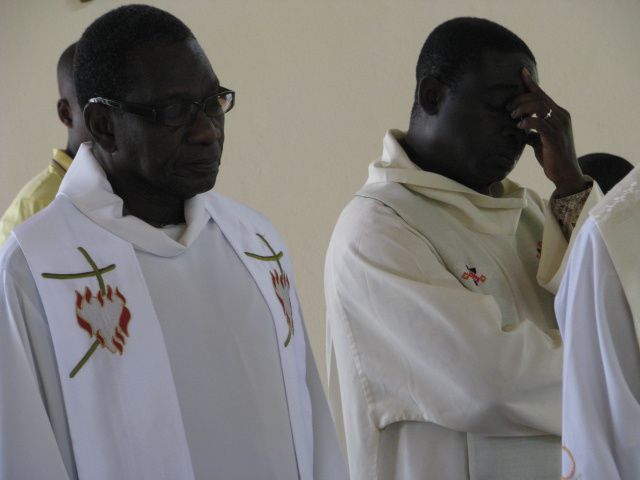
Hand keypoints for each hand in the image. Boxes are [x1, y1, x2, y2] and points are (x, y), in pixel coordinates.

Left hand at [507, 68, 588, 195]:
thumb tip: (518, 127)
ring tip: (513, 116)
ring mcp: (560, 126)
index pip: (543, 95)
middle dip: (520, 99)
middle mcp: (562, 117)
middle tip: (508, 108)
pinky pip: (539, 123)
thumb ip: (532, 131)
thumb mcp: (539, 141)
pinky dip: (527, 121)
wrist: (565, 174)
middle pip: (539, 98)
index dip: (532, 83)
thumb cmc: (552, 157)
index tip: (521, 72)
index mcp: (559, 114)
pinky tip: (520, 126)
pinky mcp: (554, 137)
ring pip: (539, 107)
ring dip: (522, 109)